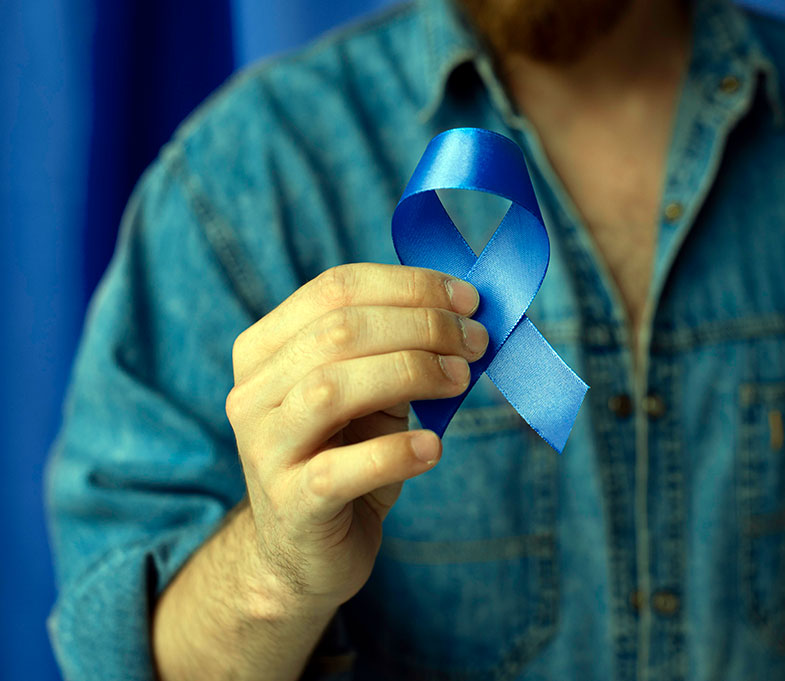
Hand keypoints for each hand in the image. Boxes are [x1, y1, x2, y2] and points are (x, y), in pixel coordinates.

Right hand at [224, 263, 486, 610]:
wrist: (304, 553)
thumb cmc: (346, 455)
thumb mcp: (368, 393)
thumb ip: (397, 350)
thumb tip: (465, 313)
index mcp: (266, 348)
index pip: (335, 289)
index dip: (409, 286)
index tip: (469, 299)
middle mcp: (254, 393)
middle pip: (338, 331)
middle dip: (422, 326)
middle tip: (475, 341)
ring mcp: (266, 450)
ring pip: (332, 388)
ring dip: (412, 373)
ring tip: (460, 382)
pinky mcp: (291, 506)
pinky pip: (341, 470)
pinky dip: (396, 453)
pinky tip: (433, 449)